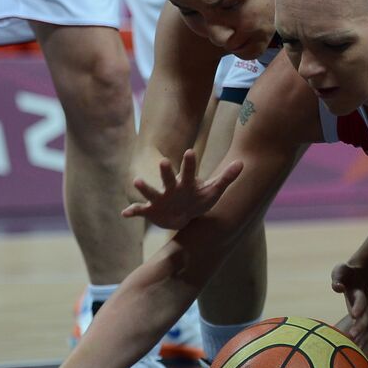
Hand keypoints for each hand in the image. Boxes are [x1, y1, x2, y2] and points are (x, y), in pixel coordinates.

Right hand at [122, 150, 242, 230]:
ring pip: (151, 192)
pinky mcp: (150, 210)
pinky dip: (132, 211)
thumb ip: (226, 177)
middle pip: (168, 179)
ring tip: (136, 181)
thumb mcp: (214, 190)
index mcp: (186, 183)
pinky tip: (124, 213)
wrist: (184, 216)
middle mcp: (171, 189)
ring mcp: (159, 199)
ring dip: (144, 188)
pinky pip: (140, 210)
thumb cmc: (199, 200)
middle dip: (166, 172)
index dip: (189, 163)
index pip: (189, 172)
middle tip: (164, 162)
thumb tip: (242, 162)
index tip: (191, 151)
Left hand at [332, 262, 367, 345]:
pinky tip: (355, 353)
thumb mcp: (340, 270)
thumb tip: (338, 288)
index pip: (361, 300)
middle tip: (351, 336)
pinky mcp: (362, 319)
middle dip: (360, 327)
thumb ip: (338, 278)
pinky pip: (365, 333)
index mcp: (360, 292)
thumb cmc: (347, 273)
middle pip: (366, 317)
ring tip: (354, 350)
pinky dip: (362, 342)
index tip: (353, 315)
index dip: (358, 307)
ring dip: (362, 338)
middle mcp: (366, 304)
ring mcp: (366, 312)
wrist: (360, 275)